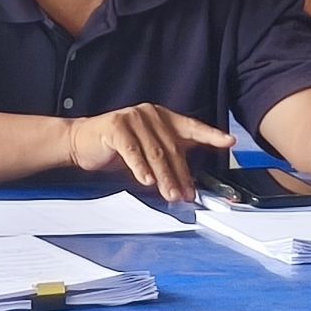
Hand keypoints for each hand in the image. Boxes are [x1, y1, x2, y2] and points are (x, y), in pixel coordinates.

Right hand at [71, 104, 232, 203]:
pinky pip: (132, 151)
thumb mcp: (146, 152)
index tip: (229, 141)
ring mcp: (134, 118)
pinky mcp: (116, 127)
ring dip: (164, 177)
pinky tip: (146, 181)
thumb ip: (166, 158)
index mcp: (163, 118)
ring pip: (155, 152)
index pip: (191, 127)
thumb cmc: (116, 148)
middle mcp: (151, 114)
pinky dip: (140, 168)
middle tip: (186, 195)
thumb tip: (186, 182)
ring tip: (170, 194)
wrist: (81, 142)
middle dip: (181, 175)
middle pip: (172, 148)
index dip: (211, 135)